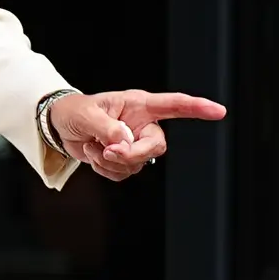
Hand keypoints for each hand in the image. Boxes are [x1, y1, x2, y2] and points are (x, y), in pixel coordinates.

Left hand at [48, 89, 227, 181]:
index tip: (218, 111)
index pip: (174, 105)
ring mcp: (134, 143)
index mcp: (138, 105)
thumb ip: (107, 128)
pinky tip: (94, 154)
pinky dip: (105, 170)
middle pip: (157, 146)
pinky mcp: (124, 159)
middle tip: (108, 152)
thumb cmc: (75, 111)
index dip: (197, 108)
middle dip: (133, 154)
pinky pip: (122, 174)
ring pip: (138, 164)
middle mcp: (141, 124)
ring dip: (111, 161)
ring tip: (94, 145)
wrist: (59, 126)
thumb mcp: (87, 115)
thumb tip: (125, 141)